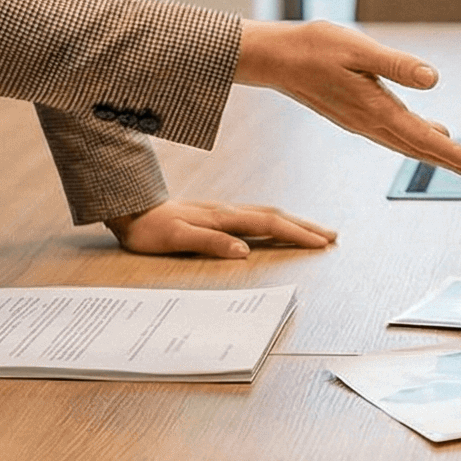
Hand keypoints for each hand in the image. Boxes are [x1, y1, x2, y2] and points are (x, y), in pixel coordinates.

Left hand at [105, 199, 337, 258]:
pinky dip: (275, 221)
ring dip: (293, 222)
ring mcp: (222, 211)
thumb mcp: (175, 239)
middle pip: (275, 215)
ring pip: (267, 213)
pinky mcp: (216, 215)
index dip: (296, 234)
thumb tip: (244, 251)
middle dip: (305, 226)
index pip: (268, 224)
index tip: (321, 243)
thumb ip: (210, 243)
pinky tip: (277, 226)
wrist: (129, 208)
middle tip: (332, 236)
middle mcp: (227, 211)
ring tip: (314, 232)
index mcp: (222, 218)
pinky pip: (255, 216)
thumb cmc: (148, 229)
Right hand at [236, 19, 460, 181]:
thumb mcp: (359, 48)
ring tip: (456, 156)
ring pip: (404, 143)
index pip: (425, 140)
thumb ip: (397, 65)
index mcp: (376, 109)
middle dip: (451, 161)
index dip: (456, 156)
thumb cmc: (313, 47)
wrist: (273, 58)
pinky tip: (419, 131)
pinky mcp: (351, 115)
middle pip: (418, 148)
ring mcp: (359, 121)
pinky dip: (412, 139)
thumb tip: (433, 79)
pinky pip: (390, 135)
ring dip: (432, 152)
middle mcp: (369, 122)